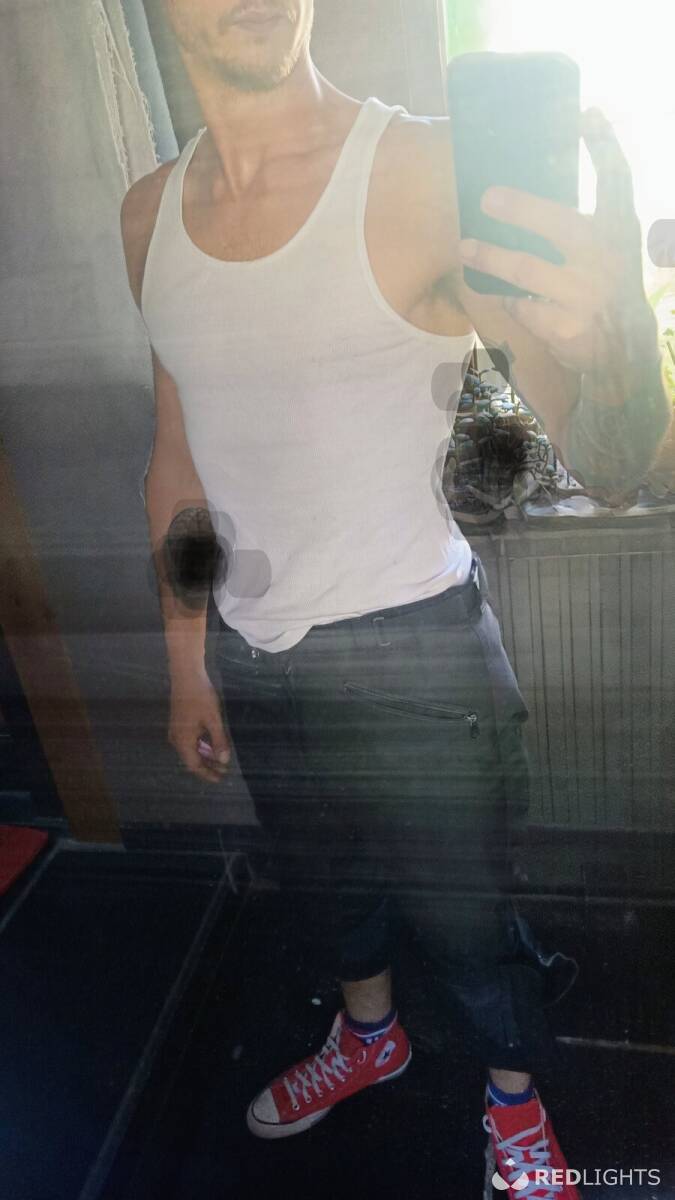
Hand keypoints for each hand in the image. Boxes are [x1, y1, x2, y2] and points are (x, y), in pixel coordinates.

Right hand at [168, 666, 231, 783]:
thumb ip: (219, 741)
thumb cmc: (201, 697)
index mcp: (183, 741)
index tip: (220, 779)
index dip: (207, 774)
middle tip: (224, 770)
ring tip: (220, 759)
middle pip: (191, 759)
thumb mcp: (214, 720)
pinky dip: (201, 745)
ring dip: (205, 755)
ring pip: (191, 750)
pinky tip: (212, 744)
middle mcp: (177, 739)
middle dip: (208, 765)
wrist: (186, 676)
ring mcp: (176, 731)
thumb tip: (224, 760)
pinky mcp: (179, 723)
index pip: (194, 765)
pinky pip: (190, 741)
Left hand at [456, 107, 659, 402]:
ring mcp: (585, 294)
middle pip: (559, 224)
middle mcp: (606, 257)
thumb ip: (581, 219)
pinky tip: (500, 292)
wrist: (624, 344)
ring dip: (490, 257)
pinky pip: (521, 305)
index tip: (586, 112)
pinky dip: (508, 298)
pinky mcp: (565, 326)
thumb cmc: (603, 281)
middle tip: (486, 197)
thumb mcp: (607, 244)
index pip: (617, 178)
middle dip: (521, 209)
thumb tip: (521, 191)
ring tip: (466, 246)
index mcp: (619, 228)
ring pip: (525, 270)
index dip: (604, 144)